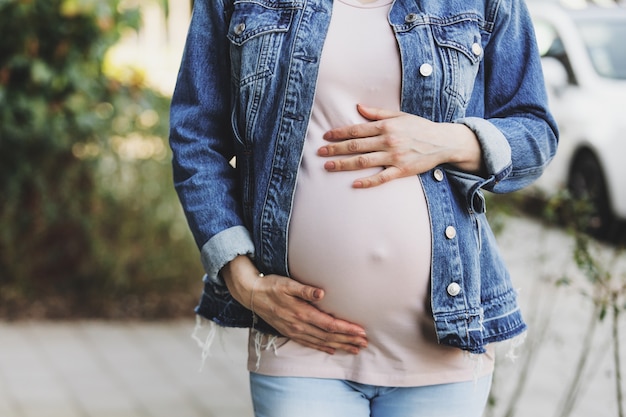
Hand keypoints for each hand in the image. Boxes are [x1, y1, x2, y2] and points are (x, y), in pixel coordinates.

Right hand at [222, 256, 367, 354]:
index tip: (361, 332)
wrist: (251, 294)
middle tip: (364, 344)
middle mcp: (299, 325)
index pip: (329, 324)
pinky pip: (309, 343)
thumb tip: (321, 293)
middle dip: (348, 340)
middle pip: (329, 336)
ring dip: (339, 346)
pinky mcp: (289, 332)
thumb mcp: (286, 283)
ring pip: (321, 342)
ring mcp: (294, 330)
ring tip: (354, 349)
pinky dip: (322, 347)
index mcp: (301, 313)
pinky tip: (332, 350)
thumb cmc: (270, 285)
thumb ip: (304, 289)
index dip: (346, 329)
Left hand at [318, 104, 483, 187]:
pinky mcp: (401, 170)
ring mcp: (394, 156)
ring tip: (328, 166)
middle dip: (336, 149)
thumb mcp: (399, 115)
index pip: (357, 129)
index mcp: (386, 126)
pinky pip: (382, 177)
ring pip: (364, 161)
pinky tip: (355, 184)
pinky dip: (368, 181)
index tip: (326, 137)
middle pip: (356, 145)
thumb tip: (358, 107)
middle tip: (320, 152)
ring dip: (344, 164)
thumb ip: (377, 113)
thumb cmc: (419, 127)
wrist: (442, 142)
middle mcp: (388, 140)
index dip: (339, 133)